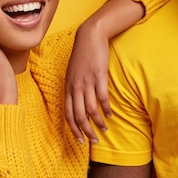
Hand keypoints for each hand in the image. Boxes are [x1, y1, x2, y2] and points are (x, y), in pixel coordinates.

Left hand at [64, 23, 111, 143]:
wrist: (89, 37)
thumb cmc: (82, 55)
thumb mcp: (73, 73)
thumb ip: (74, 88)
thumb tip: (78, 103)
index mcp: (68, 87)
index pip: (67, 114)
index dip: (73, 129)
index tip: (80, 139)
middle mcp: (75, 87)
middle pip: (78, 116)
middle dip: (86, 131)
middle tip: (93, 141)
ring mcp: (87, 82)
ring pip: (90, 110)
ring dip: (97, 123)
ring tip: (104, 130)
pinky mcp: (98, 77)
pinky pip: (102, 98)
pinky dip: (106, 109)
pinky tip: (109, 115)